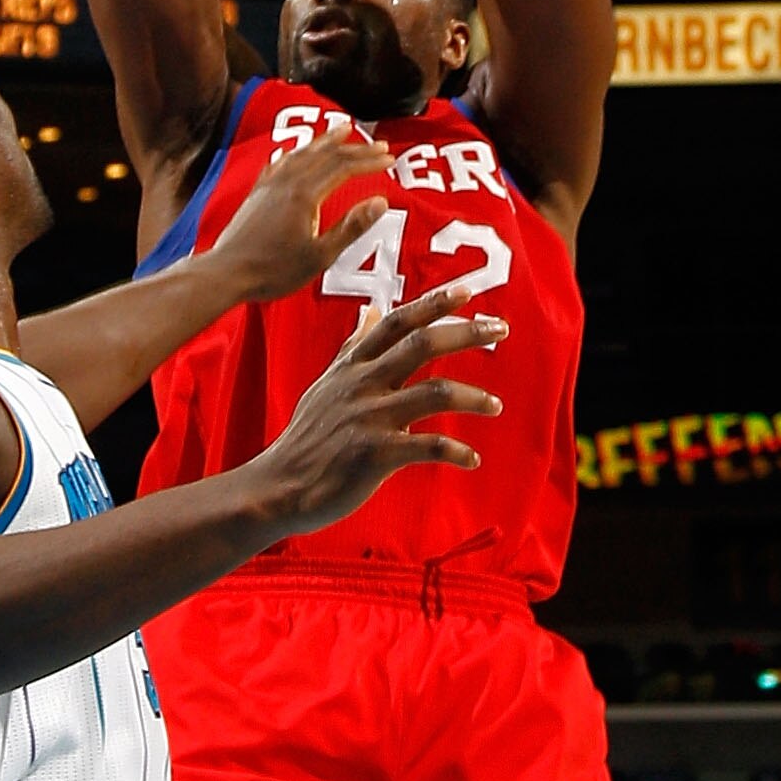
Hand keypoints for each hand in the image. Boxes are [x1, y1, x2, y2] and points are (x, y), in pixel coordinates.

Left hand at [213, 126, 408, 304]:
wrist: (227, 273)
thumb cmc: (273, 271)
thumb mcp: (320, 255)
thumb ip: (351, 227)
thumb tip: (380, 202)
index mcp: (304, 195)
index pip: (344, 167)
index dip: (369, 161)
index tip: (389, 159)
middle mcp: (286, 183)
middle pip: (325, 155)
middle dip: (355, 147)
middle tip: (377, 143)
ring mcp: (269, 186)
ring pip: (302, 153)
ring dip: (325, 141)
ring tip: (341, 131)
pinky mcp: (256, 194)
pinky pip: (279, 163)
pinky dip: (295, 153)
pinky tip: (294, 153)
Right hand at [253, 285, 502, 532]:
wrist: (279, 488)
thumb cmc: (307, 438)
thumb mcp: (327, 384)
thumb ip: (355, 348)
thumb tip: (371, 312)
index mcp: (353, 366)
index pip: (398, 322)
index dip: (433, 304)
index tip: (466, 291)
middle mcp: (363, 384)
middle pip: (422, 344)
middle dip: (466, 332)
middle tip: (500, 329)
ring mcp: (369, 419)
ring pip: (435, 392)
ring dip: (473, 397)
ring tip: (495, 406)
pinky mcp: (375, 455)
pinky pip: (429, 447)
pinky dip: (456, 452)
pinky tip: (472, 459)